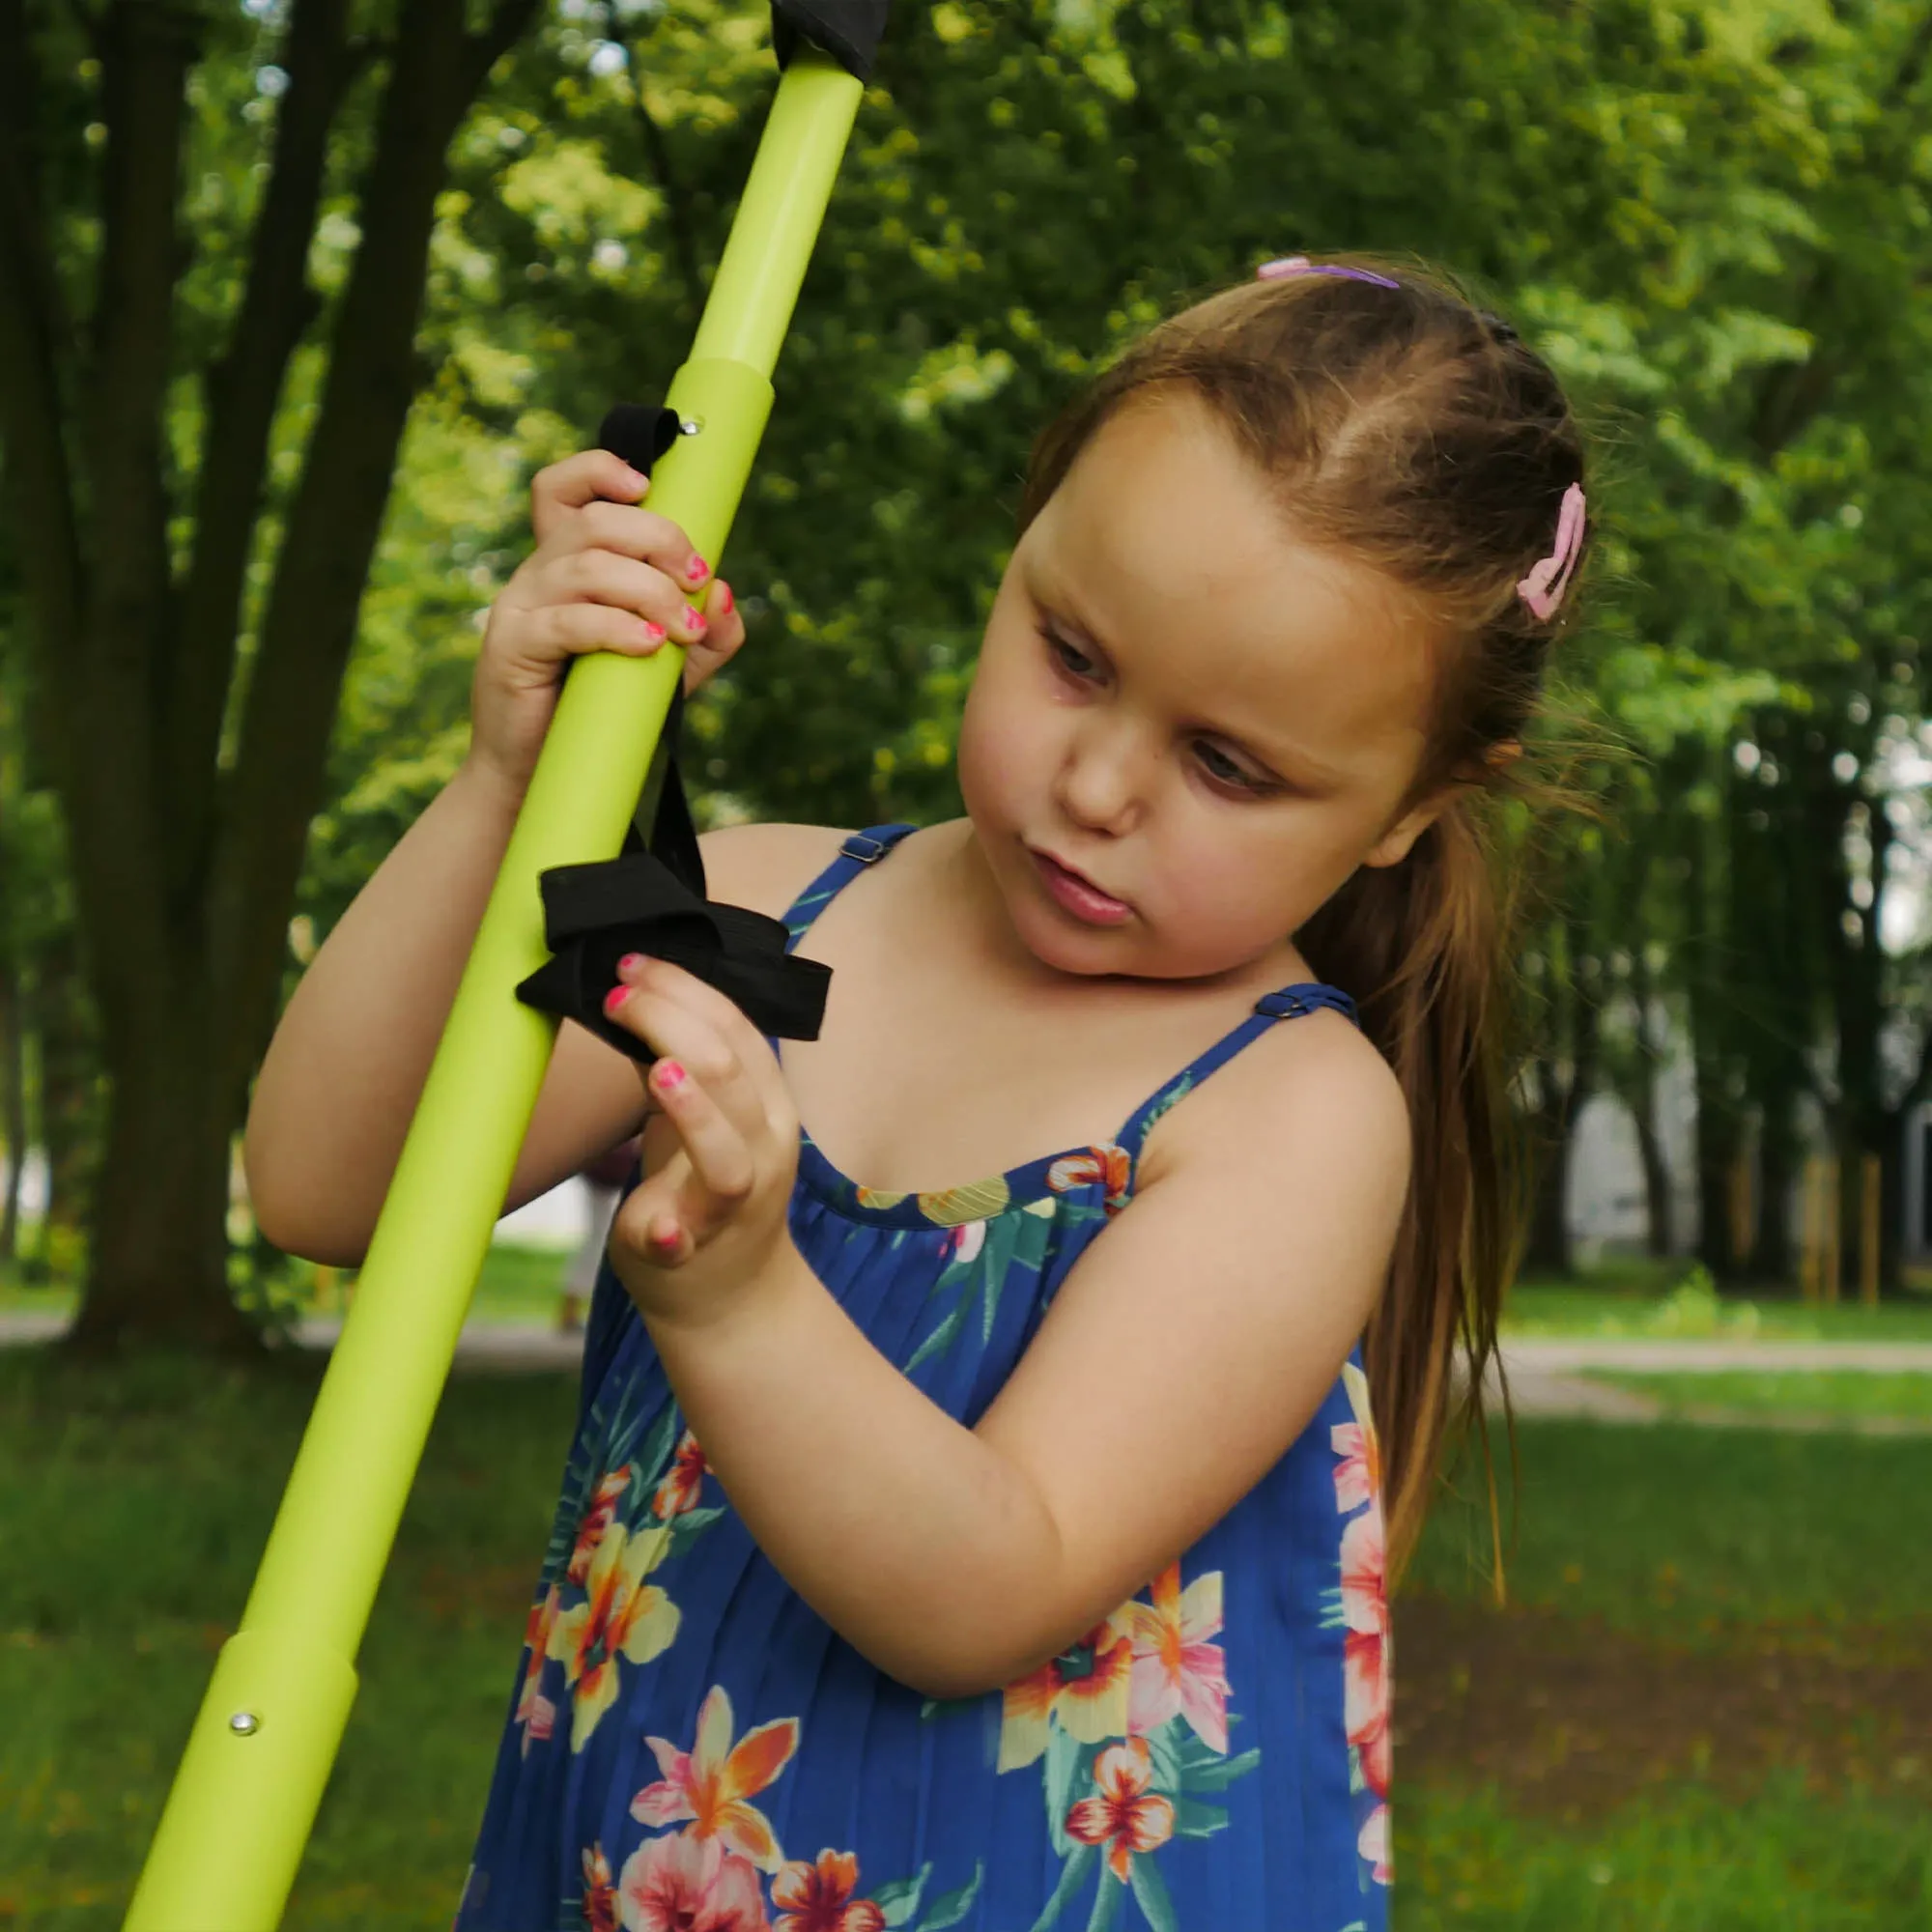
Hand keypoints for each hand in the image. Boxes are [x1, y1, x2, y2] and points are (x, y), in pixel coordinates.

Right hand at [467, 449, 745, 798]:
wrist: (544, 774)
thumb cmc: (605, 712)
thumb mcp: (672, 671)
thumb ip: (708, 636)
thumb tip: (723, 592)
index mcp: (571, 563)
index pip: (565, 489)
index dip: (600, 469)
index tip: (649, 486)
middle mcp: (541, 572)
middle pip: (595, 521)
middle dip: (658, 539)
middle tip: (696, 579)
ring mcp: (522, 605)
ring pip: (587, 566)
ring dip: (649, 592)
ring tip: (681, 631)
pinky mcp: (513, 645)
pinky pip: (568, 621)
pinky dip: (617, 628)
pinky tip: (650, 646)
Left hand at [599, 950, 802, 1330]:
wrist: (729, 1293)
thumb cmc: (702, 1186)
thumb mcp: (698, 1114)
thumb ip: (676, 1062)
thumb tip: (632, 993)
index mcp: (766, 1103)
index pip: (737, 1029)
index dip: (686, 990)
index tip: (633, 966)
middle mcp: (762, 1148)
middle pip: (730, 1072)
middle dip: (672, 1022)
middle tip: (619, 995)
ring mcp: (732, 1204)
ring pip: (728, 1153)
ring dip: (694, 1110)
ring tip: (658, 1071)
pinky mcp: (690, 1251)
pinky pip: (687, 1241)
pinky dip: (673, 1232)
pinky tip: (658, 1224)